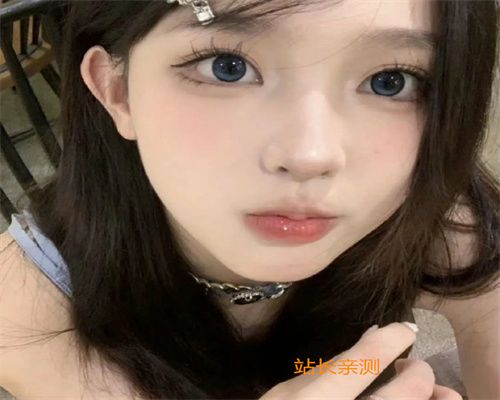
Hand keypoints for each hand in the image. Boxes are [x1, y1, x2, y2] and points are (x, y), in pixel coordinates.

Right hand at [259, 322, 462, 399]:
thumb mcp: (288, 392)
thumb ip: (332, 365)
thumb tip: (373, 333)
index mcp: (318, 399)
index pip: (365, 361)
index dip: (393, 338)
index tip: (404, 329)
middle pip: (409, 391)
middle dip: (420, 372)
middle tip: (411, 368)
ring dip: (434, 398)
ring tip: (432, 392)